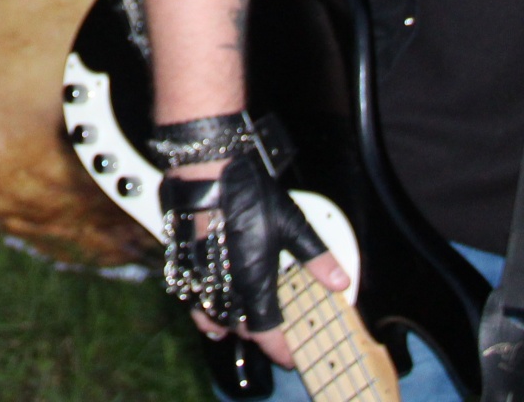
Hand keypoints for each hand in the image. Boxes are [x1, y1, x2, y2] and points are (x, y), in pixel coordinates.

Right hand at [166, 155, 349, 368]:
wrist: (206, 166)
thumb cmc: (248, 193)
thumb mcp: (291, 223)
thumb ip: (316, 258)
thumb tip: (340, 282)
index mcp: (254, 282)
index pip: (267, 334)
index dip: (280, 350)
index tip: (291, 356)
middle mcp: (225, 286)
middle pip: (239, 329)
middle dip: (256, 336)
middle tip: (271, 335)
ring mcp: (200, 275)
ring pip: (211, 317)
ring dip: (226, 326)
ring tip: (234, 329)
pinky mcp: (183, 260)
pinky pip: (190, 298)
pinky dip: (199, 309)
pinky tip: (204, 306)